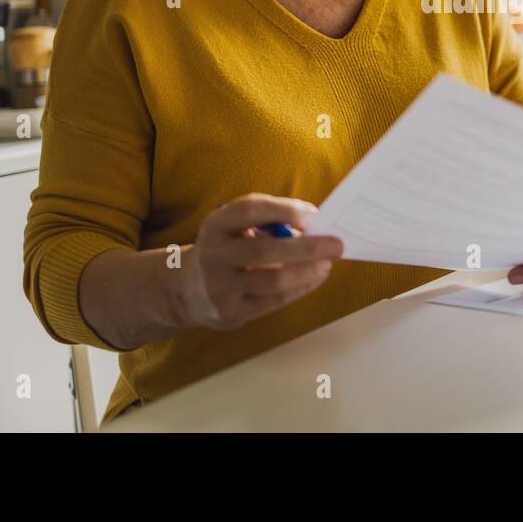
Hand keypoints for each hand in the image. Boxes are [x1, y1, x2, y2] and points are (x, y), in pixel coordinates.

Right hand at [176, 193, 342, 330]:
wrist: (185, 290)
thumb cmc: (227, 248)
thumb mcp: (234, 227)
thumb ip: (268, 222)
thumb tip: (317, 224)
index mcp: (216, 225)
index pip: (248, 210)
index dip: (283, 209)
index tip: (313, 213)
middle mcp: (213, 254)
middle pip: (265, 249)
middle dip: (307, 247)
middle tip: (337, 244)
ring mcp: (219, 286)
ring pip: (273, 280)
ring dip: (307, 271)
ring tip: (328, 263)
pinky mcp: (229, 312)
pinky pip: (273, 301)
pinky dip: (300, 288)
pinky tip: (315, 278)